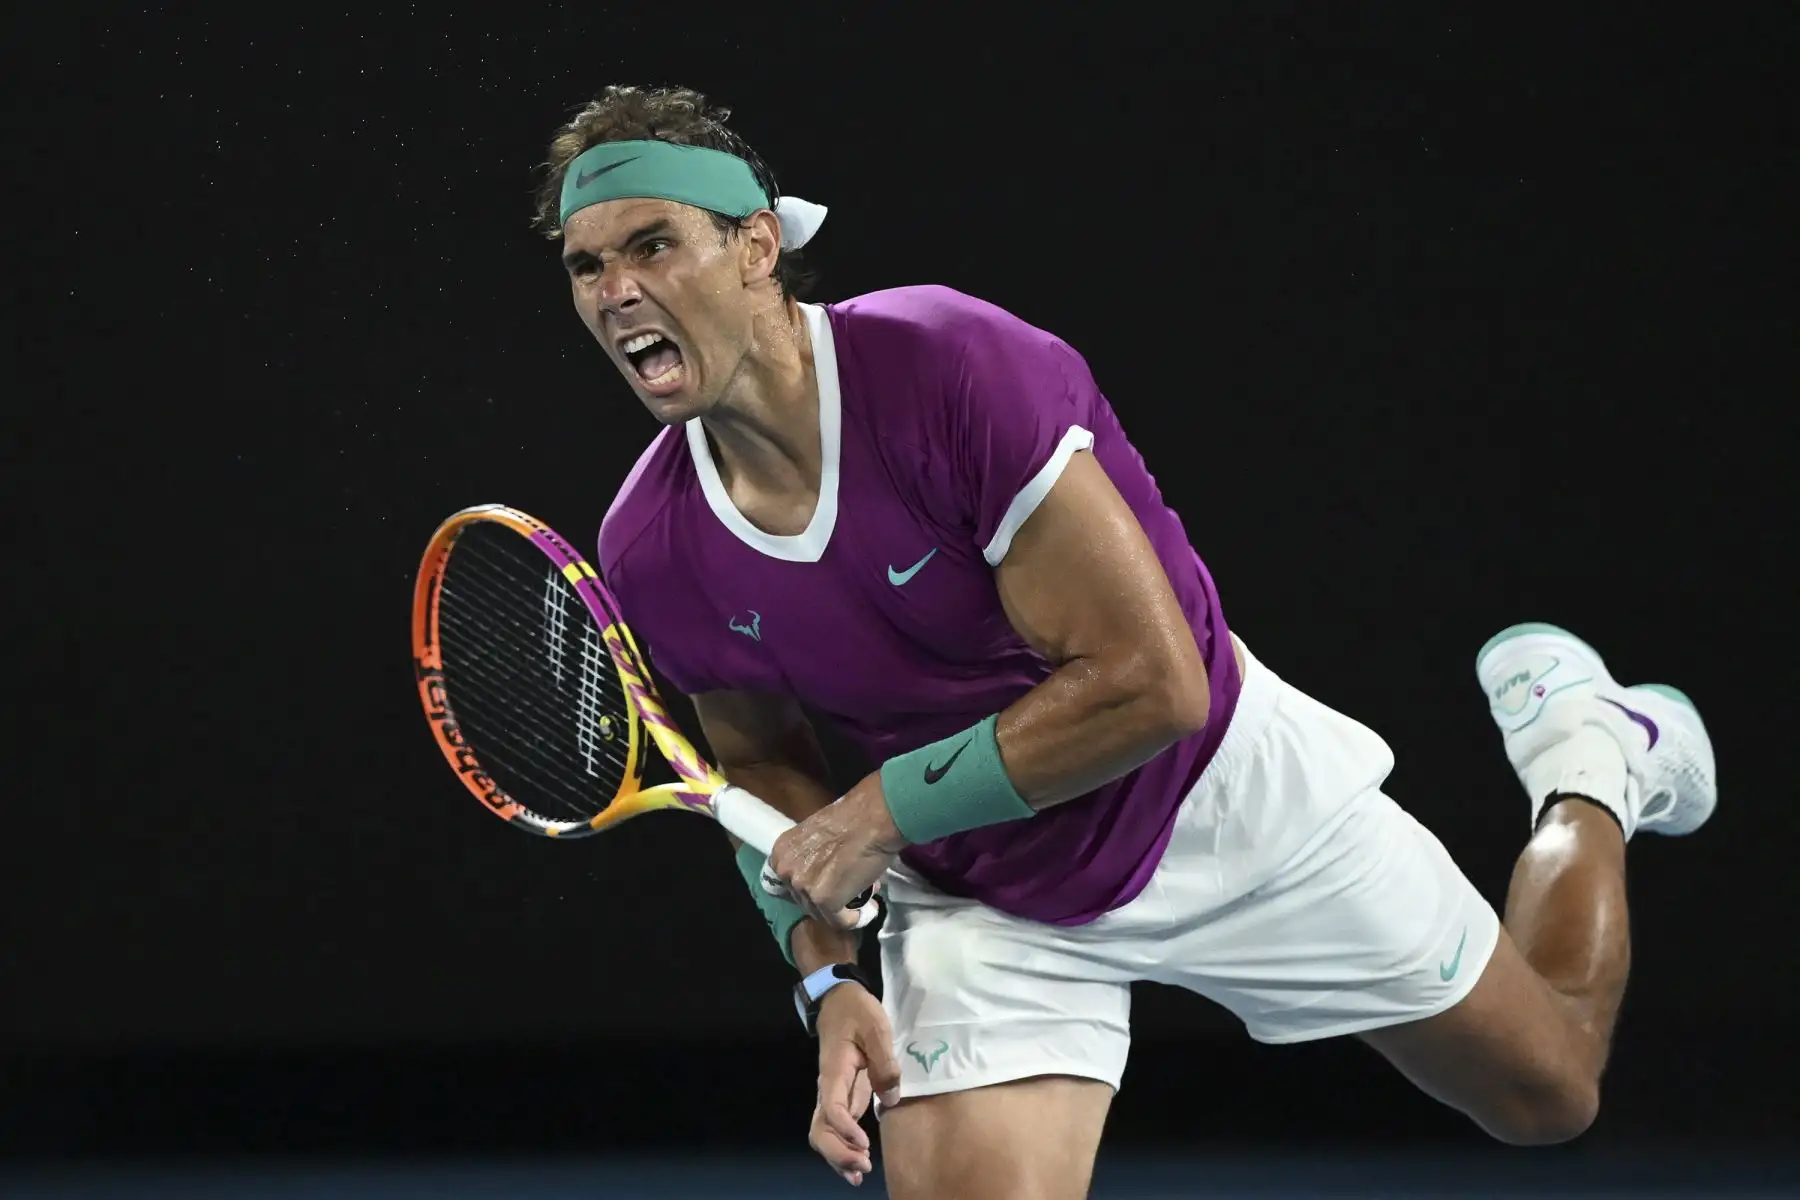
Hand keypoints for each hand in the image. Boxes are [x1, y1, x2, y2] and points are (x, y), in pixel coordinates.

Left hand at [769, 773, 906, 929]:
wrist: (873, 818)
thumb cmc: (853, 818)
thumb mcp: (817, 834)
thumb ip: (811, 855)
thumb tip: (824, 873)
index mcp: (781, 851)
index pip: (786, 884)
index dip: (808, 887)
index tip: (826, 885)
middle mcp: (786, 870)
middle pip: (802, 901)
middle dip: (825, 899)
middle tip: (848, 891)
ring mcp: (803, 887)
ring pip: (820, 913)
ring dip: (841, 909)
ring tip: (863, 896)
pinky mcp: (824, 900)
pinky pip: (839, 922)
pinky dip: (855, 919)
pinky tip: (868, 910)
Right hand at [808, 982, 900, 1186]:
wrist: (839, 1000)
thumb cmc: (857, 1011)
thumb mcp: (876, 1027)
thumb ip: (884, 1062)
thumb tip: (890, 1098)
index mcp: (834, 1071)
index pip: (831, 1107)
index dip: (845, 1129)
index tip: (864, 1143)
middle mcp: (828, 1088)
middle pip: (820, 1129)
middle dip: (839, 1152)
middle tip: (863, 1165)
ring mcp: (833, 1094)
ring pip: (824, 1133)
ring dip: (838, 1156)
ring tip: (859, 1174)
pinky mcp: (841, 1096)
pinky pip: (836, 1128)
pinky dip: (843, 1147)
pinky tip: (857, 1161)